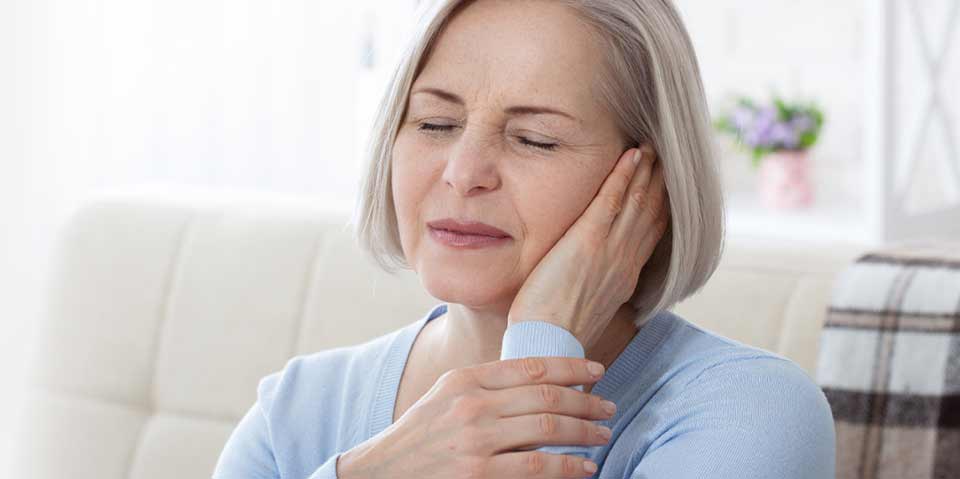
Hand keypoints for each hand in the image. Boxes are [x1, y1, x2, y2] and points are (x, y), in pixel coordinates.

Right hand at [336, 357, 616, 477]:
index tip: (597, 372)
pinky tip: (584, 468)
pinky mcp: (478, 475)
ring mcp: (475, 441)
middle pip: (547, 396)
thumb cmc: (420, 436)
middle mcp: (472, 405)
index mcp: (465, 379)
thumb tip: (539, 378)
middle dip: (586, 402)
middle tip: (608, 408)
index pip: (531, 366)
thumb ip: (485, 384)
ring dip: (584, 432)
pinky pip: (537, 467)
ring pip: (548, 429)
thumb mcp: (445, 396)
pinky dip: (568, 467)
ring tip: (603, 434)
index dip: (571, 367)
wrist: (380, 474)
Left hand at [507, 146, 668, 352]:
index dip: (661, 207)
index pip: (651, 234)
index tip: (666, 187)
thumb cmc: (555, 332)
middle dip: (660, 182)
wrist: (548, 344)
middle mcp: (625, 260)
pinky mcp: (588, 241)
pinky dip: (625, 175)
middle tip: (667, 156)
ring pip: (638, 202)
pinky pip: (612, 200)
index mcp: (624, 277)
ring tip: (653, 148)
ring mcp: (610, 250)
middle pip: (652, 213)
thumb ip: (593, 288)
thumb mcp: (585, 307)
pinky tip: (632, 155)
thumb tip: (590, 282)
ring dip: (647, 171)